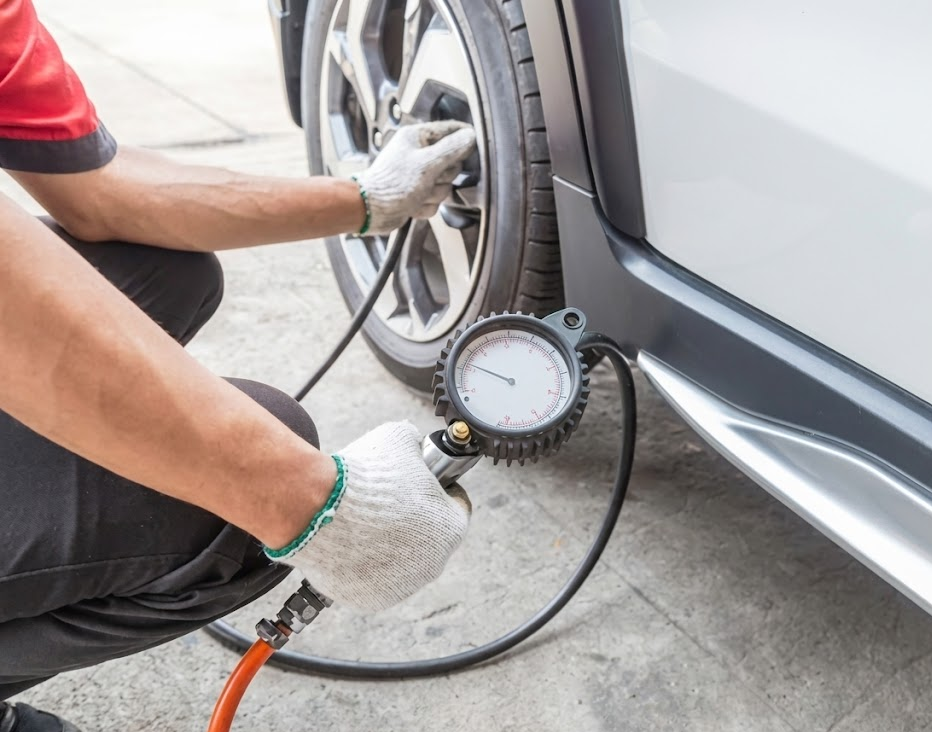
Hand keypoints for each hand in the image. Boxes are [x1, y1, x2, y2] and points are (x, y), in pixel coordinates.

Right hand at [266, 422, 471, 611]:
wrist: (317, 508)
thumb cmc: (365, 477)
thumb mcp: (400, 439)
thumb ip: (415, 443)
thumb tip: (414, 442)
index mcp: (451, 528)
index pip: (456, 507)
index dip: (441, 491)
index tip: (426, 484)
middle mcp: (433, 564)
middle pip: (430, 538)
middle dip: (415, 520)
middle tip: (390, 502)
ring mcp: (401, 586)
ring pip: (402, 562)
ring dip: (390, 545)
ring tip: (366, 522)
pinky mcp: (370, 599)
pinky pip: (372, 579)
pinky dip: (364, 564)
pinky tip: (351, 543)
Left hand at [354, 120, 476, 234]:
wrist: (371, 210)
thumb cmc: (393, 184)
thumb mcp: (427, 164)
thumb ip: (451, 149)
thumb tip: (470, 136)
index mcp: (417, 137)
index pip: (450, 130)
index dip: (464, 138)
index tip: (474, 143)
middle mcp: (418, 154)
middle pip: (452, 162)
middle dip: (443, 176)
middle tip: (431, 179)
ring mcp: (418, 175)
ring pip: (444, 185)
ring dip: (434, 194)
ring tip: (418, 194)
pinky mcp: (417, 193)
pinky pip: (435, 200)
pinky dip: (426, 205)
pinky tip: (413, 204)